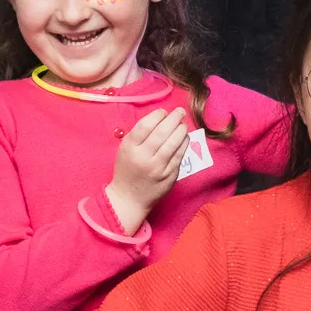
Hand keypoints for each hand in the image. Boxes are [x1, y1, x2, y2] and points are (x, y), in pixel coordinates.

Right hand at [105, 108, 190, 232]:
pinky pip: (179, 155)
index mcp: (130, 148)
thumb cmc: (127, 170)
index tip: (163, 112)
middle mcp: (143, 157)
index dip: (157, 115)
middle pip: (162, 132)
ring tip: (183, 124)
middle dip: (174, 118)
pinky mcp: (169, 176)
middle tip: (180, 111)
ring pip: (173, 143)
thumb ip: (139, 135)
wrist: (129, 198)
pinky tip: (185, 137)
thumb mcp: (125, 150)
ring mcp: (158, 168)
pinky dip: (184, 143)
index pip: (145, 125)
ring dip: (181, 130)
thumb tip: (161, 118)